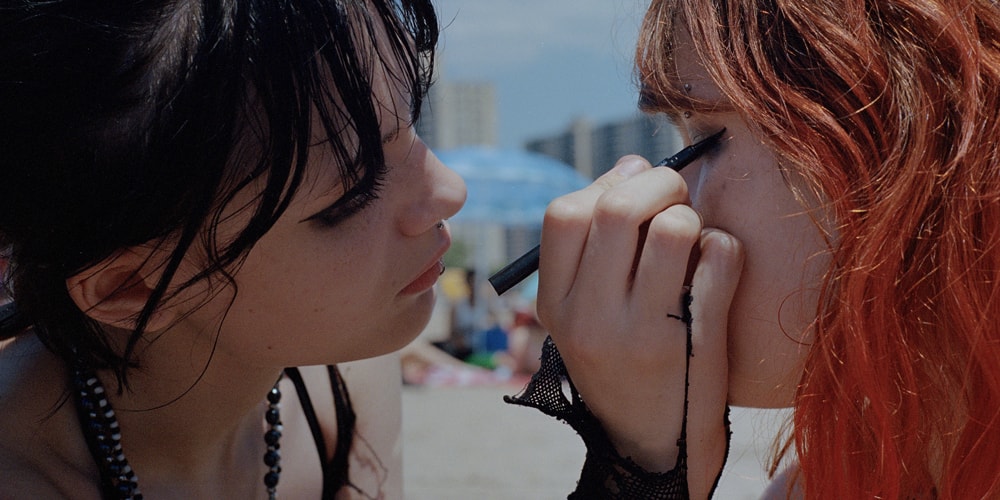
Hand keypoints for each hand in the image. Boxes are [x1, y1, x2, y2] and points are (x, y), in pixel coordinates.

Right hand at [535, 155, 743, 497]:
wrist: (656, 448)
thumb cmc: (622, 364)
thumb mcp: (581, 317)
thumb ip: (592, 248)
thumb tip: (632, 165)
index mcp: (555, 306)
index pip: (564, 214)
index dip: (605, 182)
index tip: (632, 184)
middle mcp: (590, 318)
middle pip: (617, 208)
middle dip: (658, 183)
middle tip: (676, 192)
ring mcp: (643, 333)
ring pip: (674, 227)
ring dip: (691, 217)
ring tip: (691, 240)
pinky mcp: (696, 341)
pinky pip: (720, 255)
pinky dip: (724, 247)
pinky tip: (715, 268)